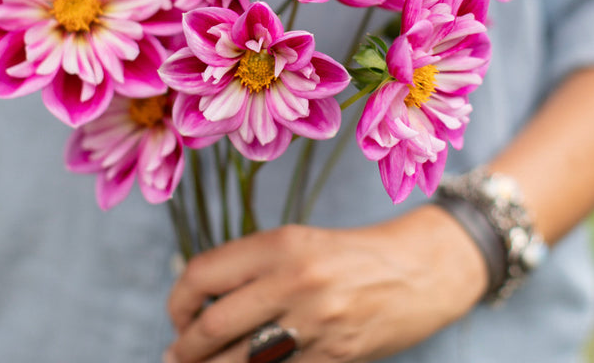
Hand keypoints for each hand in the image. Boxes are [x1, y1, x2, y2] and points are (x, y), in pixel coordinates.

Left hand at [165, 205, 486, 362]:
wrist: (417, 270)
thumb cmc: (350, 254)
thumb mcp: (299, 243)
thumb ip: (253, 267)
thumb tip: (201, 301)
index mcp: (281, 243)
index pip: (204, 273)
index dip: (179, 300)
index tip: (178, 315)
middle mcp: (294, 280)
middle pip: (215, 324)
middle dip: (186, 347)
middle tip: (176, 354)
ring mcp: (316, 322)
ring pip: (241, 360)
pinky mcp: (336, 356)